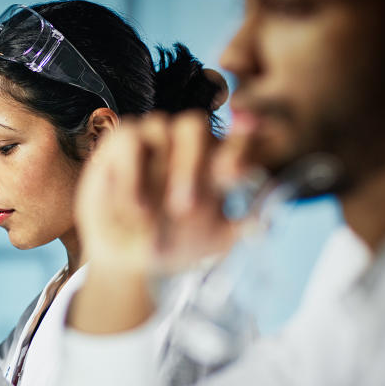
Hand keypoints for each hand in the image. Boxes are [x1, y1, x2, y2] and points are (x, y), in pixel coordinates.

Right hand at [77, 111, 247, 275]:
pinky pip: (128, 140)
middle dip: (191, 164)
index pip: (235, 140)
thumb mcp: (213, 241)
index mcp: (214, 160)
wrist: (130, 259)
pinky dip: (130, 173)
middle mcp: (184, 143)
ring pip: (161, 127)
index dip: (240, 144)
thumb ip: (240, 227)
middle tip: (186, 207)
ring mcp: (152, 140)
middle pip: (194, 126)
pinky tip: (133, 205)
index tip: (237, 170)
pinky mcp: (119, 143)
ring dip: (154, 173)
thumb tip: (265, 222)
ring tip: (148, 215)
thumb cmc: (176, 243)